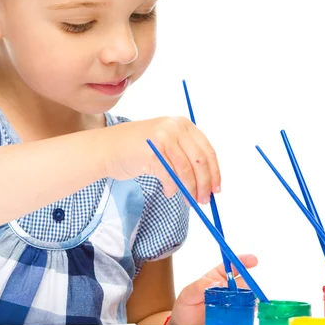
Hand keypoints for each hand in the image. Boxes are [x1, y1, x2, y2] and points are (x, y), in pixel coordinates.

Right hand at [104, 117, 220, 202]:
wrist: (107, 148)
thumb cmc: (137, 149)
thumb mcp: (165, 144)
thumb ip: (185, 154)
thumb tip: (208, 181)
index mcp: (182, 124)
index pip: (207, 150)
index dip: (214, 172)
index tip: (217, 189)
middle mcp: (174, 128)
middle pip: (199, 161)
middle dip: (204, 184)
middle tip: (204, 200)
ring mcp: (162, 138)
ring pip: (186, 171)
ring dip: (189, 189)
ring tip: (188, 200)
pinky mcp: (152, 152)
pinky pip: (169, 177)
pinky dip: (172, 188)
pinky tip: (168, 192)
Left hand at [169, 254, 258, 324]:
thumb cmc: (184, 308)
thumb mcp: (187, 294)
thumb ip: (200, 286)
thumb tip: (218, 282)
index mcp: (215, 278)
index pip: (231, 266)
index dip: (242, 261)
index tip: (253, 260)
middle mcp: (226, 290)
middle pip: (243, 283)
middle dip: (248, 284)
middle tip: (243, 290)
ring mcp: (231, 304)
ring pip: (247, 298)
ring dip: (249, 299)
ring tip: (241, 305)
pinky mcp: (234, 318)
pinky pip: (246, 314)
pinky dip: (249, 313)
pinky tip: (246, 316)